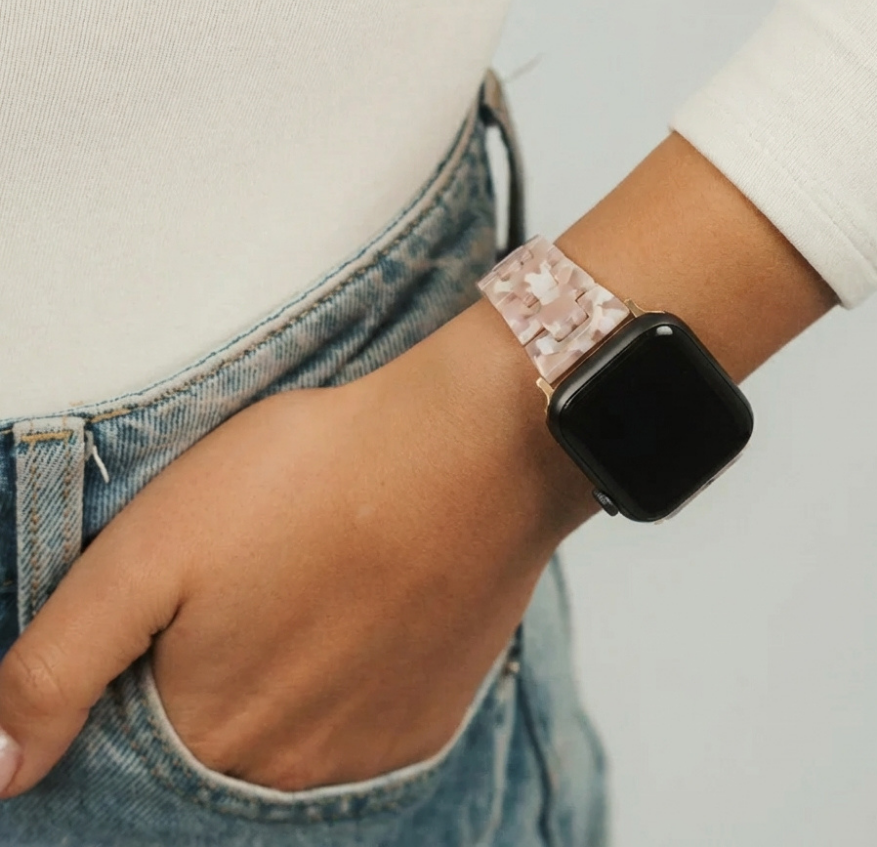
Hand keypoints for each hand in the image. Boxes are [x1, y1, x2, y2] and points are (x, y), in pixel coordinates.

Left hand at [0, 302, 596, 796]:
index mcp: (209, 733)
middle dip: (211, 678)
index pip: (131, 749)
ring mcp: (369, 753)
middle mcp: (288, 773)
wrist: (472, 449)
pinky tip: (357, 612)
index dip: (139, 677)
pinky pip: (359, 729)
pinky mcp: (429, 718)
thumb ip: (57, 665)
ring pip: (289, 740)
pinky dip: (343, 685)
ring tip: (302, 591)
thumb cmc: (312, 479)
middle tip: (249, 587)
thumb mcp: (153, 547)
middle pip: (215, 748)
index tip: (176, 615)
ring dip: (281, 683)